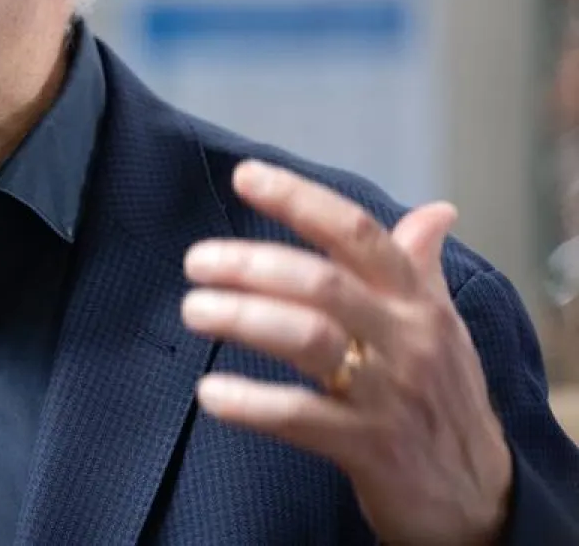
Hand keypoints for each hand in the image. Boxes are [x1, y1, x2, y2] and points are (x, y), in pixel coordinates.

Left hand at [180, 160, 511, 545]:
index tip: (246, 175)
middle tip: (196, 262)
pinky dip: (251, 404)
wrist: (480, 498)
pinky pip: (301, 418)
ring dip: (243, 318)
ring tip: (194, 309)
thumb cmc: (445, 398)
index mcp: (416, 301)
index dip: (300, 200)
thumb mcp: (443, 327)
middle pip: (322, 283)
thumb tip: (436, 210)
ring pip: (309, 339)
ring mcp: (388, 393)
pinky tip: (210, 393)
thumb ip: (421, 267)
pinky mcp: (369, 447)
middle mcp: (405, 338)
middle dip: (252, 265)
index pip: (357, 233)